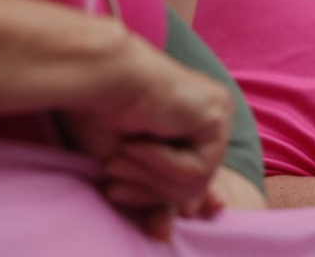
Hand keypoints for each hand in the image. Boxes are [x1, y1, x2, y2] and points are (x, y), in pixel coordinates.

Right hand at [63, 32, 233, 240]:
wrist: (97, 80)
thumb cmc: (99, 115)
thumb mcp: (125, 169)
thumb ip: (150, 196)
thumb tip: (166, 234)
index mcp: (189, 127)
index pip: (198, 176)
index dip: (189, 200)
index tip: (178, 221)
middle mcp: (209, 118)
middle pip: (195, 186)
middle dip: (151, 192)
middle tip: (113, 183)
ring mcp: (216, 115)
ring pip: (196, 184)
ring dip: (150, 178)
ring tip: (121, 157)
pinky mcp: (217, 114)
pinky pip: (198, 170)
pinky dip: (163, 165)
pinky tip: (141, 143)